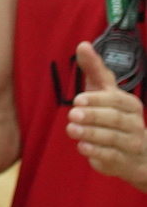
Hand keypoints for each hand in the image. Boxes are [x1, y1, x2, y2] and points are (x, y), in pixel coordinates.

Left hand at [70, 42, 146, 189]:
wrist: (134, 153)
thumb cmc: (113, 115)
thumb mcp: (104, 92)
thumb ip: (94, 70)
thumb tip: (83, 45)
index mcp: (130, 105)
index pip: (116, 100)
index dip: (97, 99)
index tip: (77, 99)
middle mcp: (134, 124)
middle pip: (116, 119)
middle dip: (93, 116)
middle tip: (72, 114)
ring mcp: (131, 144)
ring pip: (113, 138)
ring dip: (91, 133)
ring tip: (71, 129)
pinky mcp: (122, 161)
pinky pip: (112, 157)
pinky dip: (97, 153)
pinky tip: (82, 147)